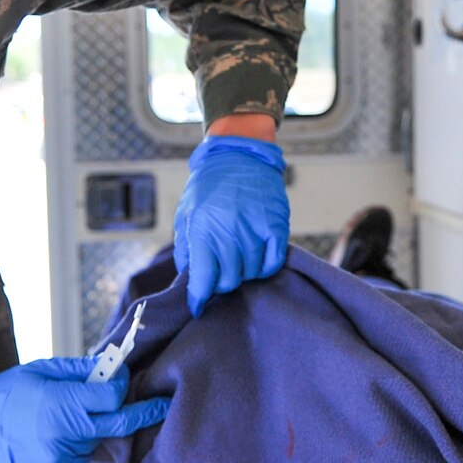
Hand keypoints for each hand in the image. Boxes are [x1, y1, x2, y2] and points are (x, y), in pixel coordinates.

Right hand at [0, 357, 168, 462]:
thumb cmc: (5, 392)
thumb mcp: (41, 370)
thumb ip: (81, 371)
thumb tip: (114, 367)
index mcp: (61, 404)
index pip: (112, 397)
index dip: (121, 384)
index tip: (122, 375)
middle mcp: (65, 434)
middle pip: (118, 425)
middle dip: (144, 414)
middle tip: (164, 405)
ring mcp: (61, 458)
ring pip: (97, 439)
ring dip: (95, 426)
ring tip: (68, 413)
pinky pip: (80, 454)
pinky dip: (78, 441)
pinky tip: (55, 432)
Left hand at [173, 133, 289, 315]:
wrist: (239, 154)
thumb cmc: (208, 186)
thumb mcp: (186, 214)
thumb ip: (186, 248)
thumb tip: (190, 280)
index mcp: (202, 229)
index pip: (202, 280)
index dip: (199, 299)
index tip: (198, 308)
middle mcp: (229, 231)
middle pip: (228, 280)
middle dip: (221, 283)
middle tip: (219, 273)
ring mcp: (255, 229)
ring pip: (251, 274)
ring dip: (243, 273)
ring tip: (237, 259)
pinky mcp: (276, 226)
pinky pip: (273, 263)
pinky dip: (264, 267)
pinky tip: (256, 258)